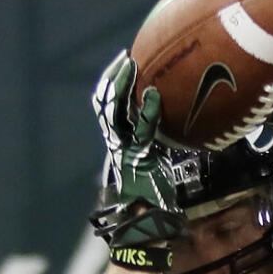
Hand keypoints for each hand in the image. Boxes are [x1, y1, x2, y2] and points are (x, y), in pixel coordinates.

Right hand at [92, 50, 177, 209]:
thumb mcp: (154, 159)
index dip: (112, 84)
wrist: (150, 216)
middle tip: (124, 57)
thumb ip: (154, 140)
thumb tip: (167, 122)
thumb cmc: (155, 192)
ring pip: (114, 111)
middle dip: (113, 78)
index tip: (123, 63)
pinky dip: (146, 110)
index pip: (108, 106)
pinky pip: (141, 129)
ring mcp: (124, 148)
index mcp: (119, 141)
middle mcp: (117, 142)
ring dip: (122, 86)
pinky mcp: (138, 156)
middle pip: (105, 103)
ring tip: (131, 66)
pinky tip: (153, 94)